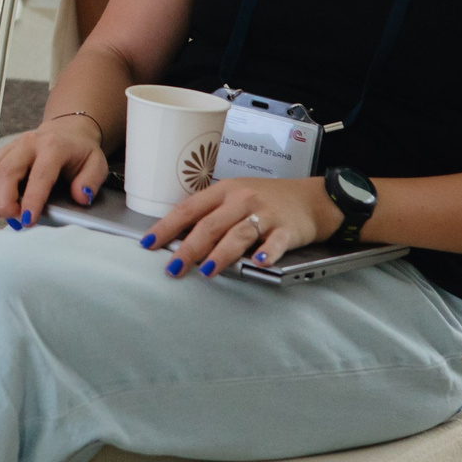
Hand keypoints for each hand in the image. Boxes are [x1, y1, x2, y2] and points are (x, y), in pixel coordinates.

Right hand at [0, 113, 107, 228]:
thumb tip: (80, 196)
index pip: (40, 174)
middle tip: (10, 220)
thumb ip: (90, 181)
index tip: (27, 220)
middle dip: (3, 199)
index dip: (31, 199)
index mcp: (54, 147)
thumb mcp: (97, 164)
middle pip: (6, 170)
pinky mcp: (0, 151)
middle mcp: (29, 144)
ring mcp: (12, 147)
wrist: (68, 131)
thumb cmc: (80, 151)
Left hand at [143, 176, 343, 277]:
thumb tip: (178, 237)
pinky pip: (275, 243)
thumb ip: (212, 213)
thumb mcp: (236, 196)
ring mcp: (265, 214)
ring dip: (219, 254)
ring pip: (237, 235)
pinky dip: (266, 253)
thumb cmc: (268, 199)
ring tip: (205, 271)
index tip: (148, 243)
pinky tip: (258, 263)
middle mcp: (242, 200)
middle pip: (209, 225)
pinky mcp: (287, 229)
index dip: (166, 226)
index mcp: (224, 191)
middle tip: (172, 268)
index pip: (189, 208)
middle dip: (187, 248)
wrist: (313, 198)